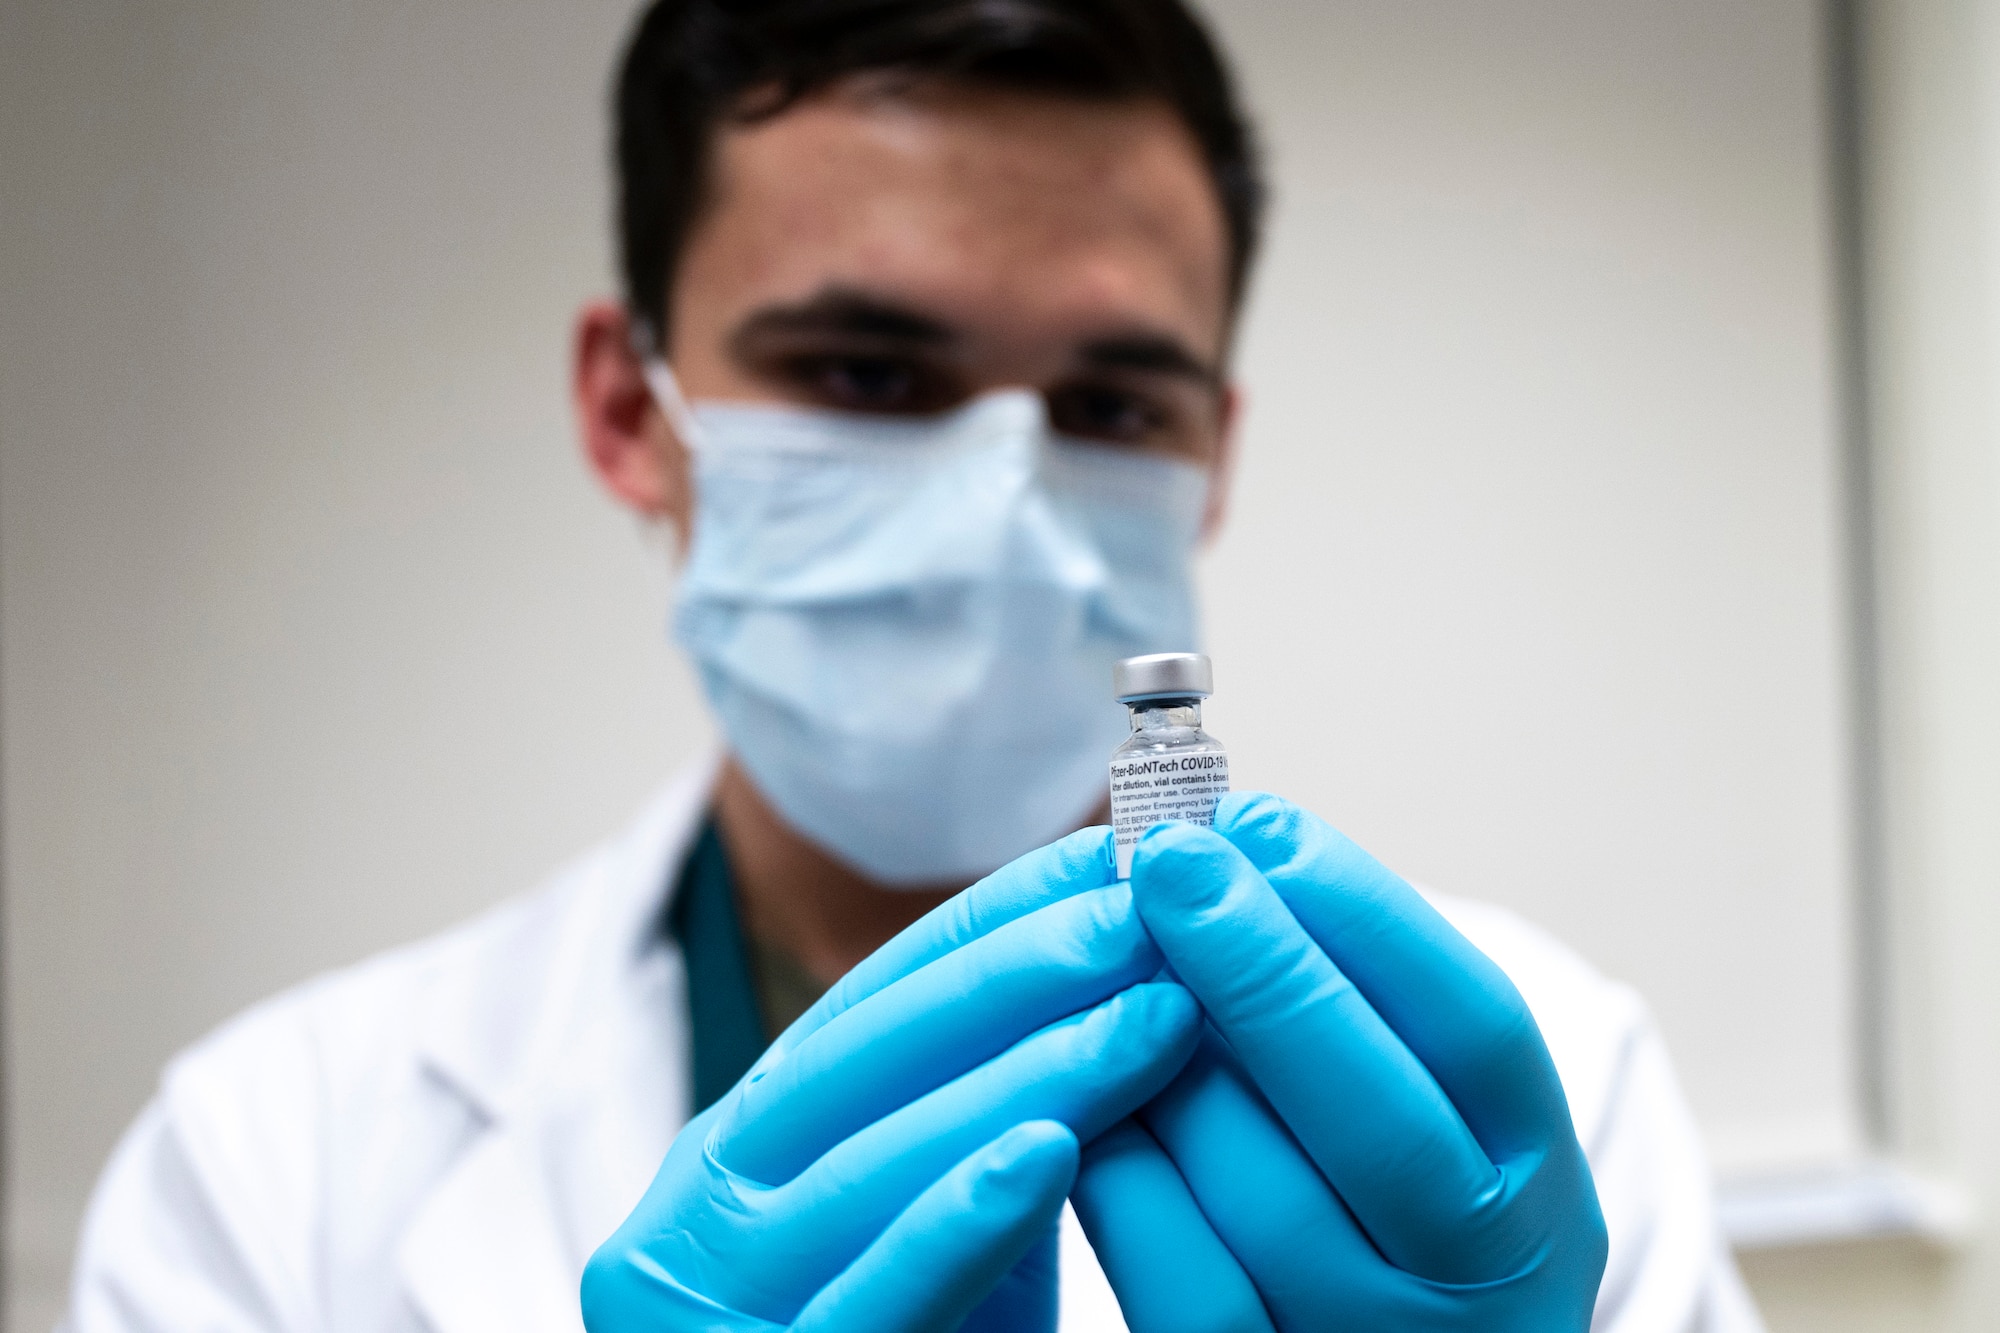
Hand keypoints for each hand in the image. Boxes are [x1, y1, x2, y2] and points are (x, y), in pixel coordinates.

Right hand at [581, 827, 1201, 1332]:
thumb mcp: (944, 1220)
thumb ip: (989, 1114)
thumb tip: (1118, 961)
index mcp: (732, 1153)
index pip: (867, 1002)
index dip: (993, 921)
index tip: (1112, 856)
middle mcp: (691, 1218)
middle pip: (859, 1058)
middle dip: (1016, 972)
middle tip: (1149, 902)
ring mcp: (710, 1309)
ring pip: (870, 1166)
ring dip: (1023, 1075)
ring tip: (1151, 1004)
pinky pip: (872, 1300)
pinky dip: (957, 1219)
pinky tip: (1050, 1151)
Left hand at [1072, 793, 1607, 1331]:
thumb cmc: (1379, 1230)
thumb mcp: (1433, 1131)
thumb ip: (1364, 1015)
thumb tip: (1236, 846)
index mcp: (1539, 1192)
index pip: (1479, 1033)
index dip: (1368, 915)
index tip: (1262, 822)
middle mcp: (1482, 1289)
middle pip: (1382, 1121)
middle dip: (1266, 970)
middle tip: (1174, 861)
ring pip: (1270, 1203)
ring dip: (1180, 1069)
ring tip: (1122, 972)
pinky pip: (1183, 1287)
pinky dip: (1128, 1178)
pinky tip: (1088, 1098)